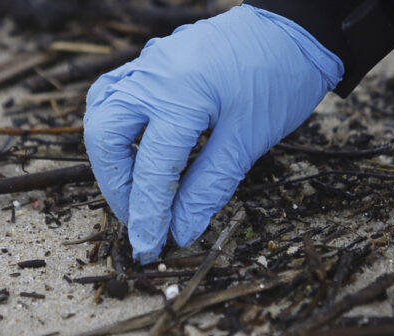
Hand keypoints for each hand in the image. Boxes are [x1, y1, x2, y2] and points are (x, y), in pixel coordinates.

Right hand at [84, 4, 342, 262]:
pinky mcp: (149, 63)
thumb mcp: (249, 139)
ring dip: (112, 160)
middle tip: (141, 218)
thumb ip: (209, 186)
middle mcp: (152, 76)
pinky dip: (115, 129)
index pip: (151, 168)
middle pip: (105, 138)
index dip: (148, 214)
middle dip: (117, 187)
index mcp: (180, 94)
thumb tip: (180, 230)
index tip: (149, 248)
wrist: (293, 28)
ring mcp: (146, 64)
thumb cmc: (279, 78)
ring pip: (101, 115)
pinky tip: (132, 151)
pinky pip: (113, 96)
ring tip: (136, 191)